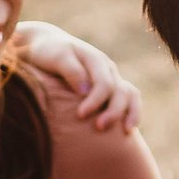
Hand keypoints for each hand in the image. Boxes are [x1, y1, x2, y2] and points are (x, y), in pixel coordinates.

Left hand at [11, 20, 142, 131]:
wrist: (47, 45)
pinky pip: (129, 99)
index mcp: (96, 60)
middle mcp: (108, 69)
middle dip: (113, 112)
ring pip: (130, 95)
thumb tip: (85, 91)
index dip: (95, 101)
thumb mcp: (56, 56)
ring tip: (126, 132)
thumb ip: (70, 71)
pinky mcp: (109, 89)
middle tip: (99, 128)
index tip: (80, 115)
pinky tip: (126, 129)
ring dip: (130, 113)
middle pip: (121, 92)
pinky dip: (131, 112)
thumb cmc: (48, 52)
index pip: (104, 84)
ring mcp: (111, 78)